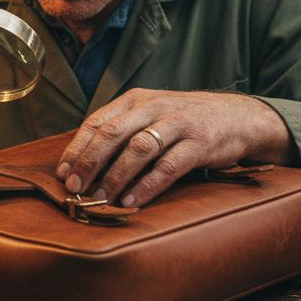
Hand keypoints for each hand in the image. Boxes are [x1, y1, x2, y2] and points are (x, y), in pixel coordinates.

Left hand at [55, 89, 293, 207]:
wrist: (238, 117)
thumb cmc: (185, 121)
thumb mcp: (152, 114)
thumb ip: (123, 130)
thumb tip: (83, 162)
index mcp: (136, 99)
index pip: (97, 121)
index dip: (77, 148)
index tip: (62, 173)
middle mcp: (154, 107)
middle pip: (113, 133)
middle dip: (89, 162)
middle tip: (75, 187)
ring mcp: (178, 124)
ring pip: (138, 149)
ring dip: (115, 176)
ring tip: (100, 198)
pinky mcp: (199, 143)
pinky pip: (168, 166)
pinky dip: (147, 186)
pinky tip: (132, 201)